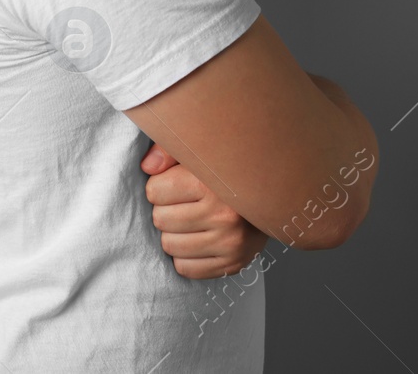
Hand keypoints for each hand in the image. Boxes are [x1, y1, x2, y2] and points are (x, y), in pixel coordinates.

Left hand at [142, 143, 267, 279]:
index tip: (174, 184)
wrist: (270, 195)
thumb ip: (167, 149)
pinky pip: (186, 268)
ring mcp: (231, 243)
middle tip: (184, 203)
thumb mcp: (196, 150)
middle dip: (166, 210)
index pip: (154, 192)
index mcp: (211, 183)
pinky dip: (185, 256)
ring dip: (174, 234)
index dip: (159, 187)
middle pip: (160, 220)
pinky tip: (198, 239)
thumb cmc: (223, 171)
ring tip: (190, 220)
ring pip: (170, 246)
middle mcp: (225, 215)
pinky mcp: (234, 264)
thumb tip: (147, 167)